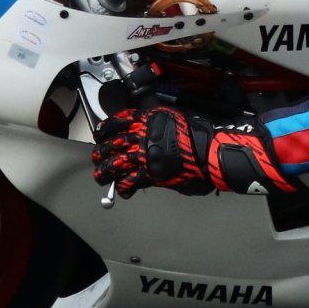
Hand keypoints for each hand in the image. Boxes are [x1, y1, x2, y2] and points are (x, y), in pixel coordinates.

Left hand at [91, 106, 293, 196]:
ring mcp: (144, 155)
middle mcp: (142, 135)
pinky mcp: (150, 174)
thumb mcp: (176, 116)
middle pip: (112, 142)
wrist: (211, 150)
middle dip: (102, 150)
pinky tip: (123, 190)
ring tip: (101, 175)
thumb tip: (148, 125)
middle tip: (97, 155)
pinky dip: (124, 187)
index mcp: (148, 119)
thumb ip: (158, 121)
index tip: (101, 131)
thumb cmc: (201, 134)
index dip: (106, 127)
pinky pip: (130, 181)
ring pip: (116, 163)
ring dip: (106, 171)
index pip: (119, 120)